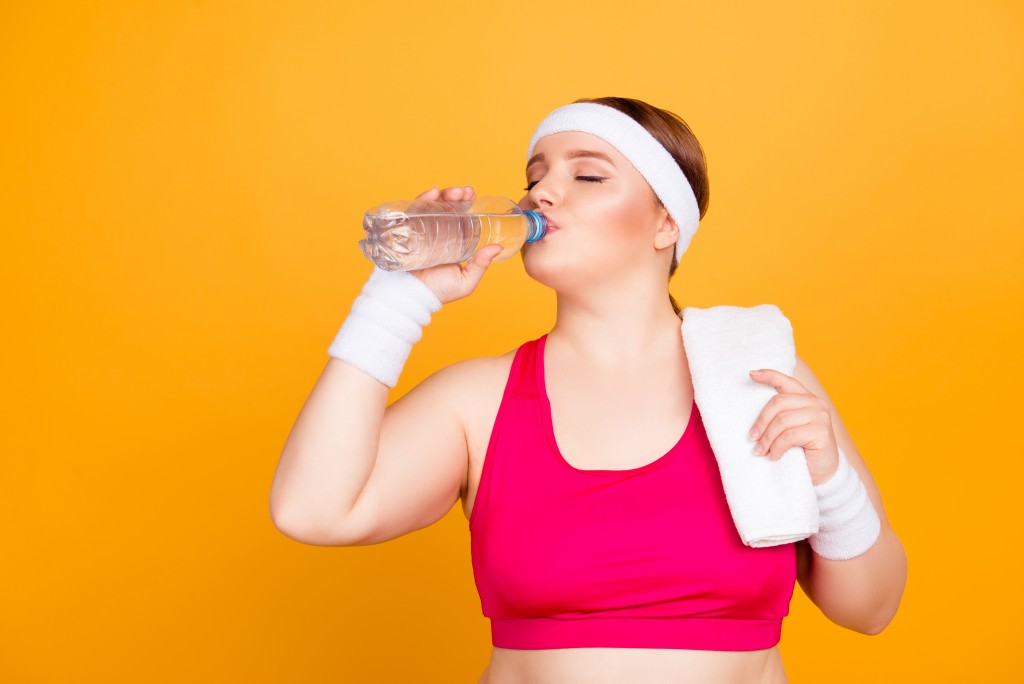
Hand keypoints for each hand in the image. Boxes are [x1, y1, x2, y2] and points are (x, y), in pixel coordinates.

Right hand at [406, 185, 503, 304]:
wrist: (411, 296)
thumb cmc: (438, 292)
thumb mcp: (466, 281)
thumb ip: (481, 265)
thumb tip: (498, 247)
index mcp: (452, 242)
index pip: (460, 218)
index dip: (467, 205)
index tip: (474, 196)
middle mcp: (437, 234)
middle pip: (447, 208)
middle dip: (457, 195)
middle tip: (466, 192)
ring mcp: (421, 230)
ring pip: (433, 206)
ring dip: (444, 194)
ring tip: (454, 193)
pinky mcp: (406, 229)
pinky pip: (414, 210)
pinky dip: (423, 198)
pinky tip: (433, 192)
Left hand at [747, 369, 839, 484]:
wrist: (825, 472)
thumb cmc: (803, 449)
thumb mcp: (790, 428)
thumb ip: (780, 416)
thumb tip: (751, 415)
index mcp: (806, 398)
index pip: (786, 381)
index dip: (768, 375)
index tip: (751, 374)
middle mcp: (815, 402)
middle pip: (778, 402)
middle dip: (761, 421)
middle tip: (752, 438)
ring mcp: (820, 416)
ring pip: (782, 421)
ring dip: (767, 438)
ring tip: (760, 451)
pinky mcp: (821, 431)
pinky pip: (789, 436)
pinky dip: (777, 447)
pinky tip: (773, 456)